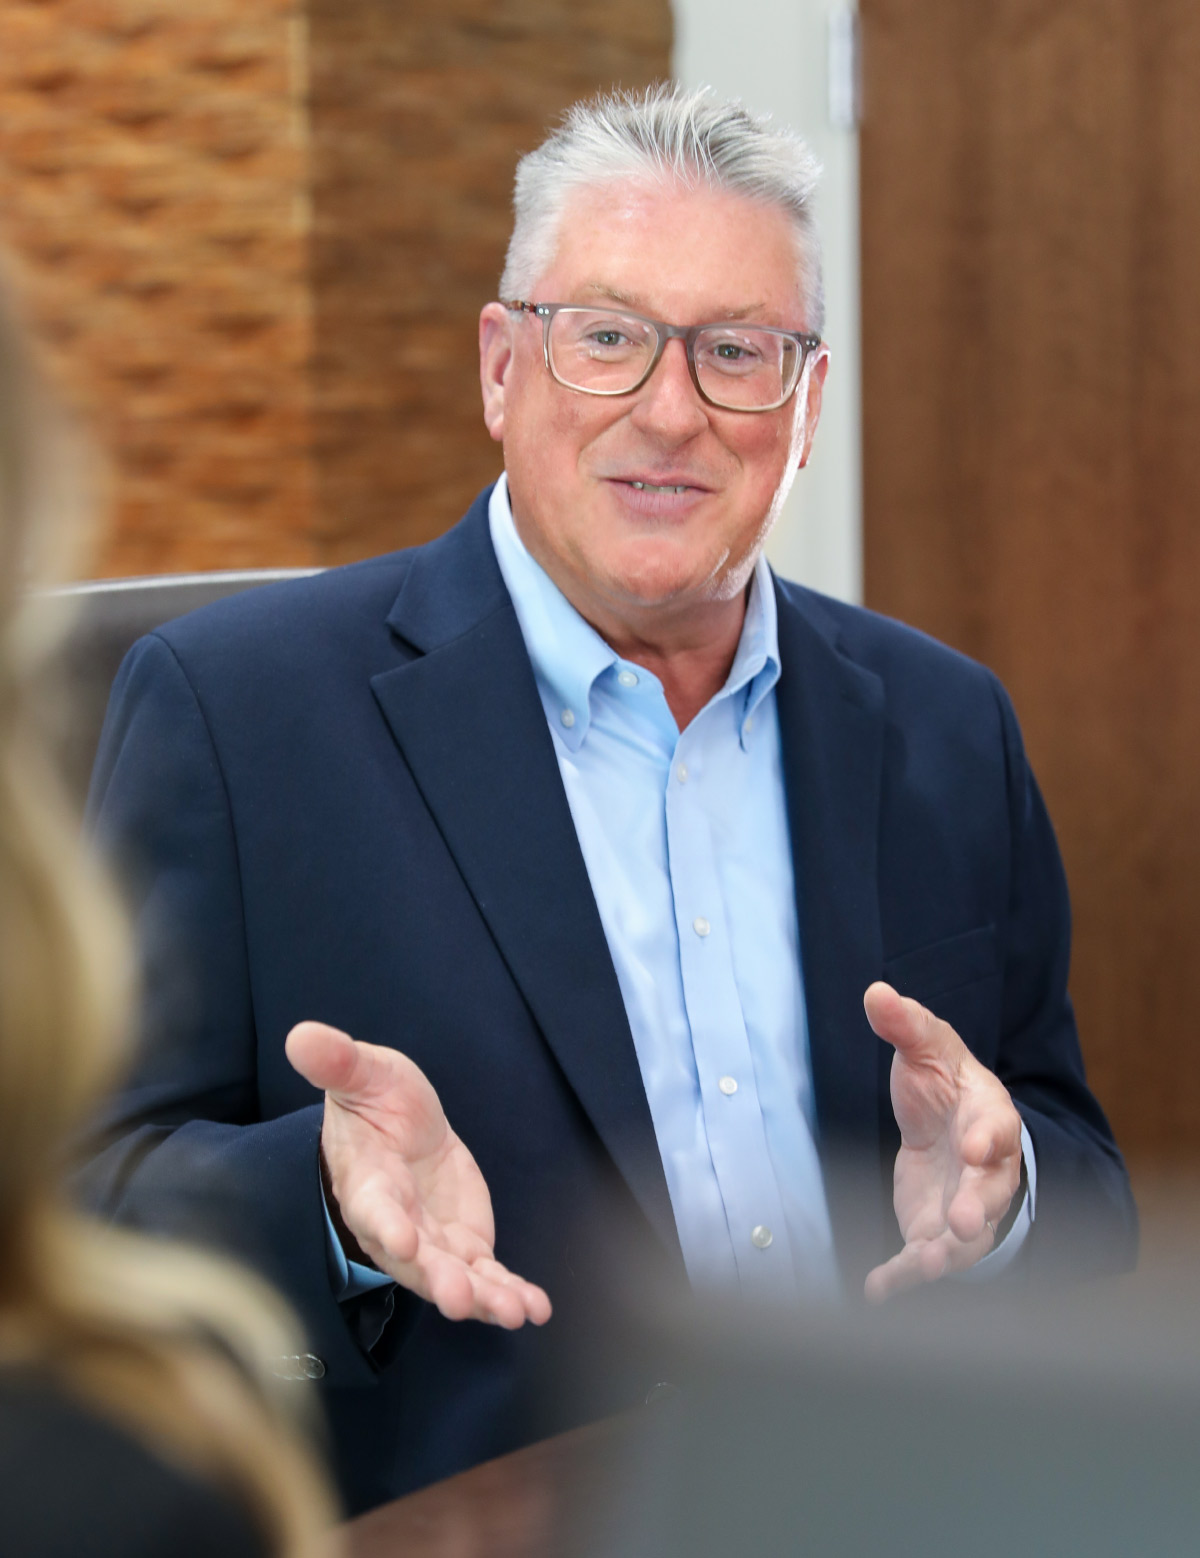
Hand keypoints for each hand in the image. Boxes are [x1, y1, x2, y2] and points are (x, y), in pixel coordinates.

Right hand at [285, 1021, 551, 1328]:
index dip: (387, 1226)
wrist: (398, 1127)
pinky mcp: (464, 1247)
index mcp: (367, 1185)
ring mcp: (432, 1243)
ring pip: (455, 1278)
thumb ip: (338, 1062)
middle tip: (461, 1299)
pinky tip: (538, 1309)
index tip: (404, 1240)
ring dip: (484, 1298)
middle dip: (439, 1280)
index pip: (374, 1210)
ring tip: (515, 1312)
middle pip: (415, 1261)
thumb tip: (301, 1036)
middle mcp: (397, 1226)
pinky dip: (510, 1293)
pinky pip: (487, 1276)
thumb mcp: (362, 1073)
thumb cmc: (372, 1101)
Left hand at [862, 982, 1022, 1302]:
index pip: (996, 1129)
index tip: (973, 1147)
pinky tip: (878, 1291)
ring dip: (948, 1255)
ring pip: (966, 1239)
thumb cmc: (943, 1083)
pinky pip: (921, 1259)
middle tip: (963, 1224)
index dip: (987, 1139)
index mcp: (989, 1117)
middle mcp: (985, 1170)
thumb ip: (905, 1024)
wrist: (949, 1126)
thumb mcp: (926, 1047)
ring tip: (928, 1267)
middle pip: (989, 1194)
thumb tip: (876, 992)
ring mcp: (962, 1206)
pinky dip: (902, 1277)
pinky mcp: (932, 1231)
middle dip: (977, 1209)